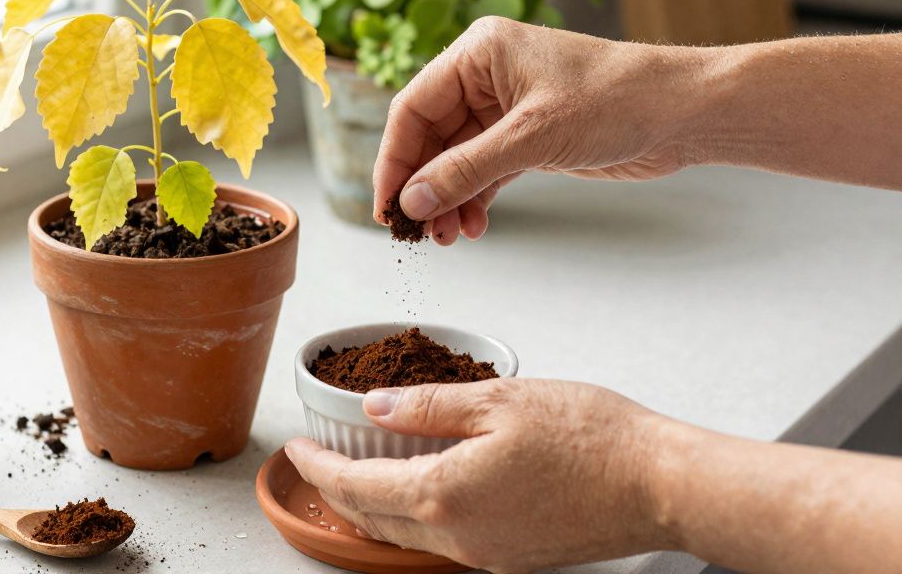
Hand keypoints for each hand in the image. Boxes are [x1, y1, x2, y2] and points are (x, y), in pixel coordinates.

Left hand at [285, 379, 673, 572]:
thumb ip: (428, 406)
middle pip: (374, 521)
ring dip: (375, 509)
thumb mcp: (499, 400)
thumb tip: (375, 408)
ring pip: (407, 536)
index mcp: (445, 494)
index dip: (318, 469)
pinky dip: (416, 518)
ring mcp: (486, 555)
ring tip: (361, 475)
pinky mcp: (512, 558)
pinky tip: (422, 492)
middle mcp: (459, 537)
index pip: (356, 489)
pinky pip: (444, 543)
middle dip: (338, 493)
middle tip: (320, 462)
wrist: (660, 485)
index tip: (297, 450)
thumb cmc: (592, 437)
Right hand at [373, 17, 708, 244]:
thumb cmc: (617, 99)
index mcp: (478, 52)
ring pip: (455, 159)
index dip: (394, 159)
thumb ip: (467, 170)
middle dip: (423, 187)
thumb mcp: (532, 137)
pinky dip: (475, 199)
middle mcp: (486, 76)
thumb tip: (414, 201)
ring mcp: (506, 108)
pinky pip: (484, 171)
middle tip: (417, 232)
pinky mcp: (528, 138)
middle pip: (430, 136)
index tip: (387, 204)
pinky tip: (473, 227)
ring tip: (449, 238)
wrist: (683, 112)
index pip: (413, 107)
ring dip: (449, 199)